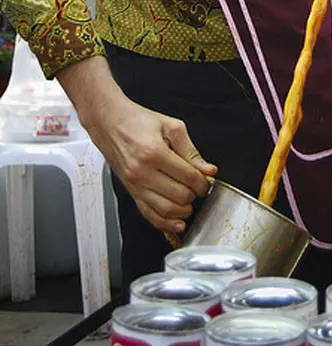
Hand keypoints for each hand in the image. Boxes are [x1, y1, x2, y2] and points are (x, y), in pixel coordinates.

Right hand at [90, 98, 216, 234]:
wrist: (109, 122)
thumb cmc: (138, 121)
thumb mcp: (171, 127)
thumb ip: (191, 151)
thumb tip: (208, 170)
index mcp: (154, 153)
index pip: (188, 177)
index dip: (203, 182)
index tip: (206, 181)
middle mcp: (142, 172)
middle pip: (179, 195)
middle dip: (194, 195)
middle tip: (198, 189)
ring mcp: (134, 184)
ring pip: (165, 209)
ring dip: (182, 211)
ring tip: (190, 203)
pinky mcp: (130, 191)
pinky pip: (148, 214)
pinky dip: (164, 223)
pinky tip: (176, 224)